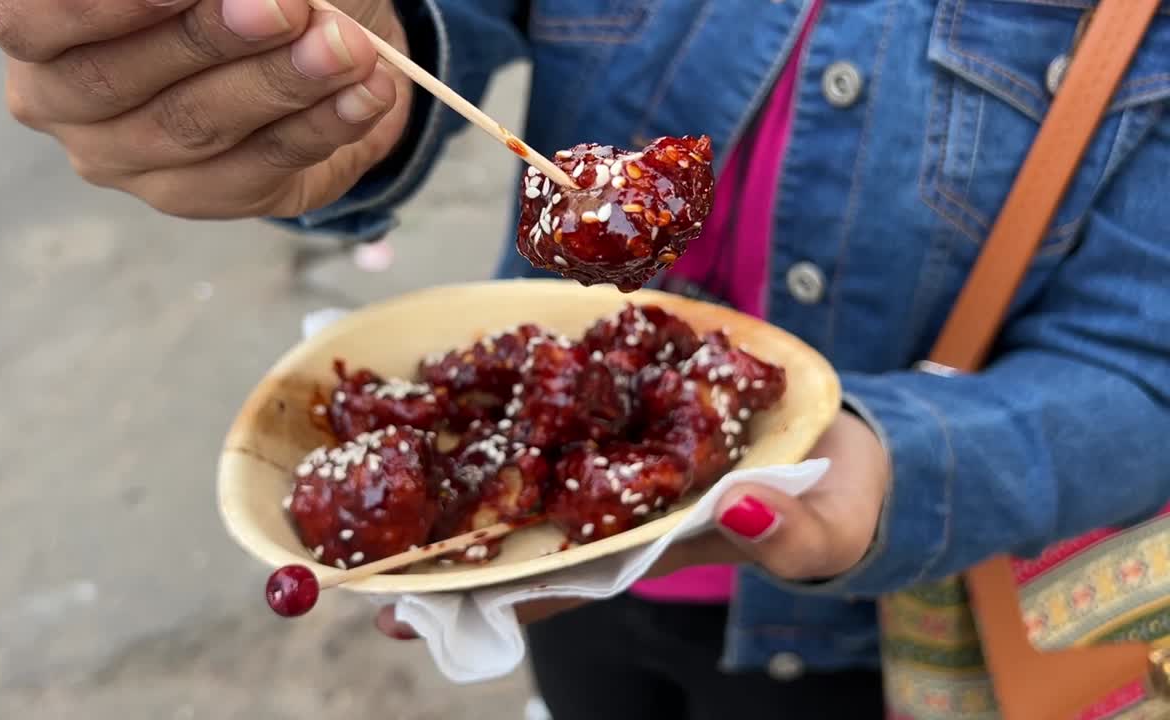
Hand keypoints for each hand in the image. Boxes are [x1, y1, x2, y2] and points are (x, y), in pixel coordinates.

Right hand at [0, 0, 411, 217]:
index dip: (101, 6)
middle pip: (117, 79)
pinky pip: (260, 169)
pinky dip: (322, 126)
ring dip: (281, 83)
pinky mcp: (200, 197)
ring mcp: (129, 161)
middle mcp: (64, 101)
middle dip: (209, 39)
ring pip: (195, 128)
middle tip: (287, 8)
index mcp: (40, 26)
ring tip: (346, 50)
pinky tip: (366, 94)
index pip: (31, 19)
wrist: (309, 33)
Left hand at [374, 410, 890, 638]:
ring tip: (362, 457)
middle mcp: (606, 505)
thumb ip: (790, 528)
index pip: (550, 586)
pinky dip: (499, 384)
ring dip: (445, 462)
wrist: (836, 433)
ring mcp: (606, 449)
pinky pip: (549, 391)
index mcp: (641, 549)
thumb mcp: (827, 524)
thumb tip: (742, 511)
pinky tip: (439, 369)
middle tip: (341, 556)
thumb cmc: (831, 498)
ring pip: (514, 461)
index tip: (407, 612)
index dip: (480, 600)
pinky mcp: (615, 394)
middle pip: (506, 531)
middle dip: (431, 543)